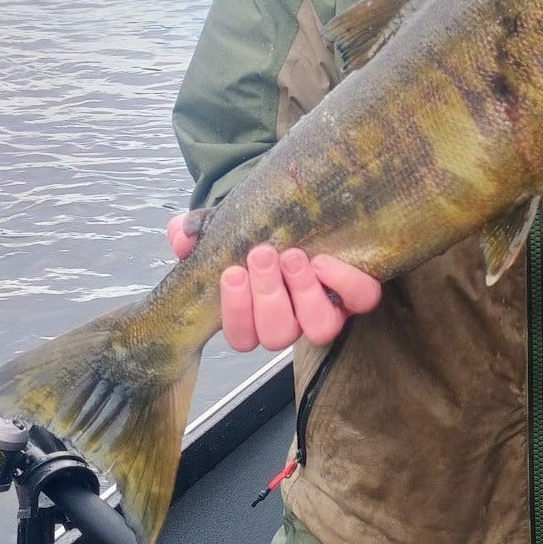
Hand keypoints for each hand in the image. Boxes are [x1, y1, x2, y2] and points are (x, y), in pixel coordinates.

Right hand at [166, 213, 381, 349]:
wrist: (297, 207)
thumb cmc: (256, 226)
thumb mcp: (221, 226)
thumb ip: (194, 232)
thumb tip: (181, 237)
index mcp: (255, 315)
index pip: (242, 337)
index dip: (236, 311)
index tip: (231, 272)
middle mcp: (292, 320)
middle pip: (277, 335)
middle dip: (267, 295)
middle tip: (262, 254)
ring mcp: (326, 309)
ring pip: (319, 329)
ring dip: (303, 293)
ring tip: (293, 256)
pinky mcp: (357, 293)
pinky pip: (362, 301)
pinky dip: (345, 283)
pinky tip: (324, 260)